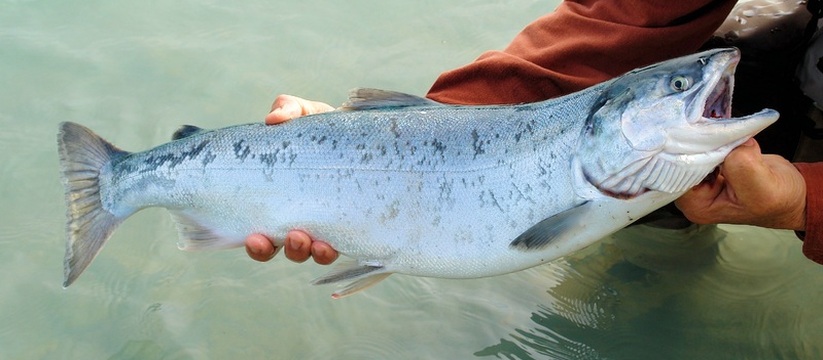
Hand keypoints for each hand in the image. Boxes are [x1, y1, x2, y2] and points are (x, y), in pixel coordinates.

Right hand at [245, 94, 338, 263]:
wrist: (366, 135)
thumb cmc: (325, 128)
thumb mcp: (305, 114)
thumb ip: (288, 109)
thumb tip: (273, 119)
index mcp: (280, 200)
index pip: (261, 231)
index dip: (256, 243)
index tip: (255, 237)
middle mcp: (299, 218)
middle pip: (282, 249)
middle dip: (284, 249)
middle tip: (292, 238)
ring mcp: (325, 224)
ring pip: (310, 252)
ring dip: (307, 251)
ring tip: (309, 241)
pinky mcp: (350, 224)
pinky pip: (340, 245)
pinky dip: (331, 248)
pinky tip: (331, 244)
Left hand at [675, 139, 806, 230]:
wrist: (792, 193)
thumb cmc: (778, 199)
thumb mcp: (760, 185)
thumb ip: (740, 165)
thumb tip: (729, 142)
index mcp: (697, 206)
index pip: (677, 175)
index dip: (686, 155)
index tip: (698, 137)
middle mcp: (694, 194)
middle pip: (681, 162)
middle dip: (696, 144)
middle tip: (709, 128)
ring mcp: (702, 179)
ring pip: (693, 151)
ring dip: (708, 139)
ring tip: (720, 131)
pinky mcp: (712, 164)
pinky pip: (706, 146)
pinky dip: (717, 138)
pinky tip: (727, 134)